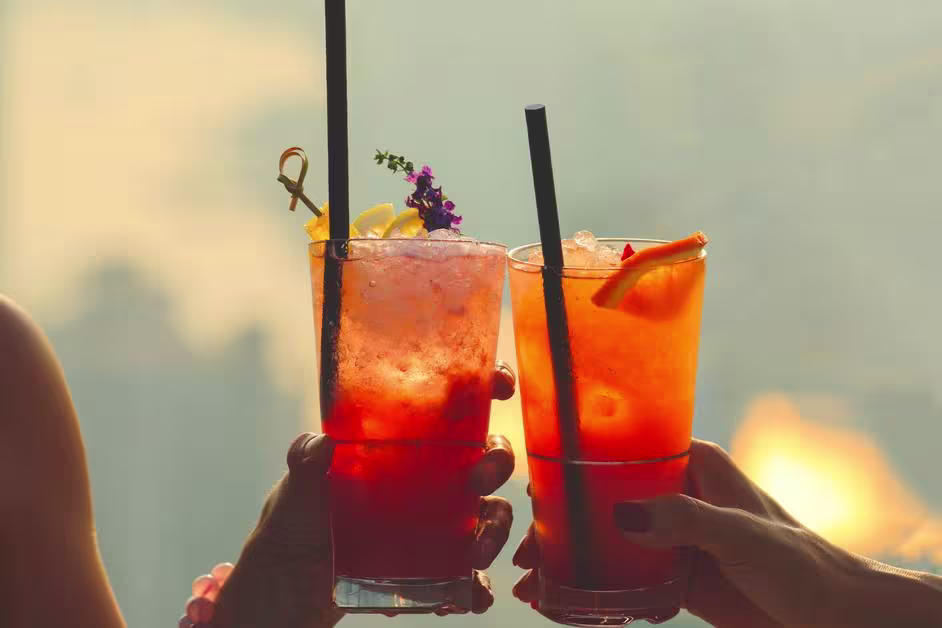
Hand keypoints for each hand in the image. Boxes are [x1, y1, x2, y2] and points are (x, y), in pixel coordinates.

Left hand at [210, 363, 516, 627]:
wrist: (289, 583)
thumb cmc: (296, 519)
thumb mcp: (298, 486)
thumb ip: (305, 461)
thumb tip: (320, 444)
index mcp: (408, 444)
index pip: (456, 406)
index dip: (487, 387)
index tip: (500, 387)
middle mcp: (432, 478)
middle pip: (487, 457)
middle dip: (498, 462)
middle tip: (480, 480)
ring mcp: (438, 522)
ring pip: (490, 515)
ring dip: (494, 531)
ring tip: (475, 555)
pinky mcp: (436, 566)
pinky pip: (471, 576)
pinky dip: (478, 588)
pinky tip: (472, 597)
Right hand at [512, 439, 941, 627]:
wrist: (830, 617)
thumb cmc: (799, 562)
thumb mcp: (740, 534)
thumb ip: (684, 520)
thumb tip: (620, 514)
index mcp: (692, 463)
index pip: (622, 451)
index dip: (576, 466)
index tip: (536, 490)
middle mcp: (675, 492)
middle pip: (603, 499)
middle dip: (561, 524)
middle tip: (524, 552)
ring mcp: (671, 534)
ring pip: (606, 538)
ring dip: (569, 559)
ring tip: (530, 582)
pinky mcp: (673, 571)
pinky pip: (623, 574)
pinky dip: (593, 586)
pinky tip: (563, 602)